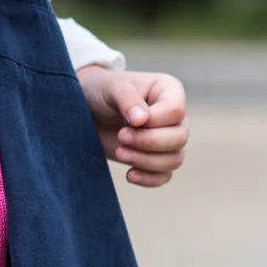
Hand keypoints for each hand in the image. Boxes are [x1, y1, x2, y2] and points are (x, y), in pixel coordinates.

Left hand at [76, 66, 188, 187]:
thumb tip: (141, 120)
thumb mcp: (112, 88)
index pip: (176, 111)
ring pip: (174, 159)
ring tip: (120, 152)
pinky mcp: (156, 158)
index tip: (129, 121)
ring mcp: (167, 138)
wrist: (87, 108)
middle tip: (121, 137)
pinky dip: (149, 178)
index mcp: (169, 90)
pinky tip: (130, 174)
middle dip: (148, 142)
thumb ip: (127, 99)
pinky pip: (165, 175)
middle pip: (179, 138)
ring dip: (146, 161)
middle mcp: (174, 116)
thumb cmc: (102, 90)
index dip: (154, 120)